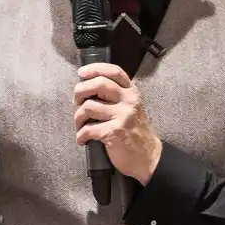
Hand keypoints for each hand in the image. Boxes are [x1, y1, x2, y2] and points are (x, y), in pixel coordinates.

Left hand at [74, 63, 162, 182]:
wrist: (148, 156)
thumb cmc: (134, 131)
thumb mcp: (130, 107)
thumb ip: (115, 96)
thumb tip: (87, 87)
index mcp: (132, 92)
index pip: (114, 71)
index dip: (95, 69)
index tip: (81, 73)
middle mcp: (129, 101)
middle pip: (98, 84)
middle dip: (80, 91)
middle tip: (76, 102)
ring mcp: (123, 116)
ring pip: (88, 106)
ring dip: (78, 117)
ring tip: (80, 125)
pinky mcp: (115, 132)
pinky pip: (88, 129)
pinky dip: (80, 135)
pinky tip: (83, 139)